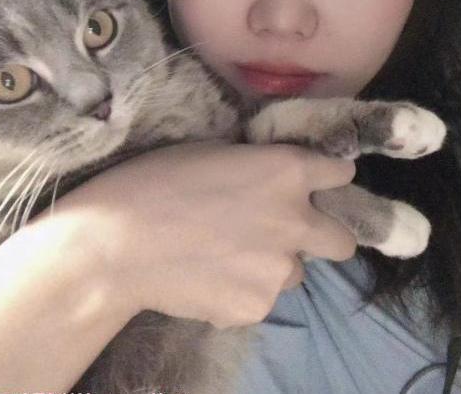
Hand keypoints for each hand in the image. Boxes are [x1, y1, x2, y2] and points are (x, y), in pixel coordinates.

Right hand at [53, 142, 355, 328]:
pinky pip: (262, 297)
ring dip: (275, 263)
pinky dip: (243, 290)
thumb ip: (260, 168)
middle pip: (344, 240)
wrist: (116, 243)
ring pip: (296, 271)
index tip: (313, 183)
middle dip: (322, 234)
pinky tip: (207, 278)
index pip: (341, 174)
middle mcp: (297, 220)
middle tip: (285, 231)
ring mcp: (279, 270)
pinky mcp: (256, 307)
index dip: (327, 178)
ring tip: (227, 256)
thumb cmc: (157, 180)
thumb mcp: (216, 152)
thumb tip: (275, 182)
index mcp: (287, 171)